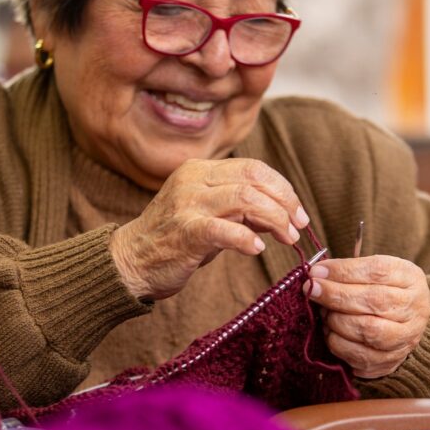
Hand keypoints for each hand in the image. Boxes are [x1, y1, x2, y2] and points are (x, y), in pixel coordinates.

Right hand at [110, 158, 309, 300]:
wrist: (129, 262)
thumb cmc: (173, 240)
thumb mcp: (209, 216)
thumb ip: (240, 210)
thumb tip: (281, 212)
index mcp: (199, 170)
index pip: (253, 168)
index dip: (282, 188)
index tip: (298, 212)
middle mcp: (193, 180)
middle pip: (254, 178)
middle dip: (285, 201)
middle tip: (299, 226)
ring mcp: (187, 204)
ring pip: (245, 199)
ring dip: (274, 219)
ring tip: (288, 238)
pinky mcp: (184, 232)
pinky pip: (224, 230)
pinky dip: (247, 238)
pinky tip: (258, 249)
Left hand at [306, 255, 429, 378]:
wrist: (402, 320)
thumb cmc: (381, 288)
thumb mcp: (372, 270)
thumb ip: (346, 270)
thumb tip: (315, 275)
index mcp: (411, 278)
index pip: (377, 271)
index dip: (343, 272)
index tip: (316, 273)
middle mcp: (415, 309)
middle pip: (374, 301)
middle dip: (336, 296)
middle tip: (312, 291)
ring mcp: (406, 338)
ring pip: (369, 331)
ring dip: (337, 321)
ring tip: (325, 314)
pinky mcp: (392, 361)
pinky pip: (361, 357)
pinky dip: (339, 344)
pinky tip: (331, 333)